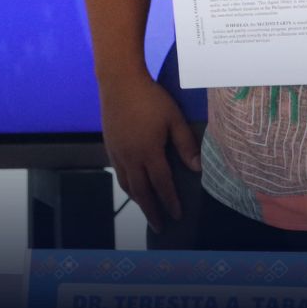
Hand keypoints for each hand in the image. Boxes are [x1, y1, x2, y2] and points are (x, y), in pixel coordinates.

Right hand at [98, 75, 200, 233]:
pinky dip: (126, 184)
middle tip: (159, 227)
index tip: (177, 215)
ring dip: (138, 199)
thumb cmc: (150, 97)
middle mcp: (130, 157)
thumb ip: (185, 144)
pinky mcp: (109, 144)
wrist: (119, 81)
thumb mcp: (174, 118)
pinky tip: (131, 184)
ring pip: (127, 184)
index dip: (170, 202)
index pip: (161, 184)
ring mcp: (117, 152)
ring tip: (146, 208)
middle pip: (141, 192)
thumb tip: (197, 168)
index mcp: (148, 152)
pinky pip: (118, 172)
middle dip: (151, 211)